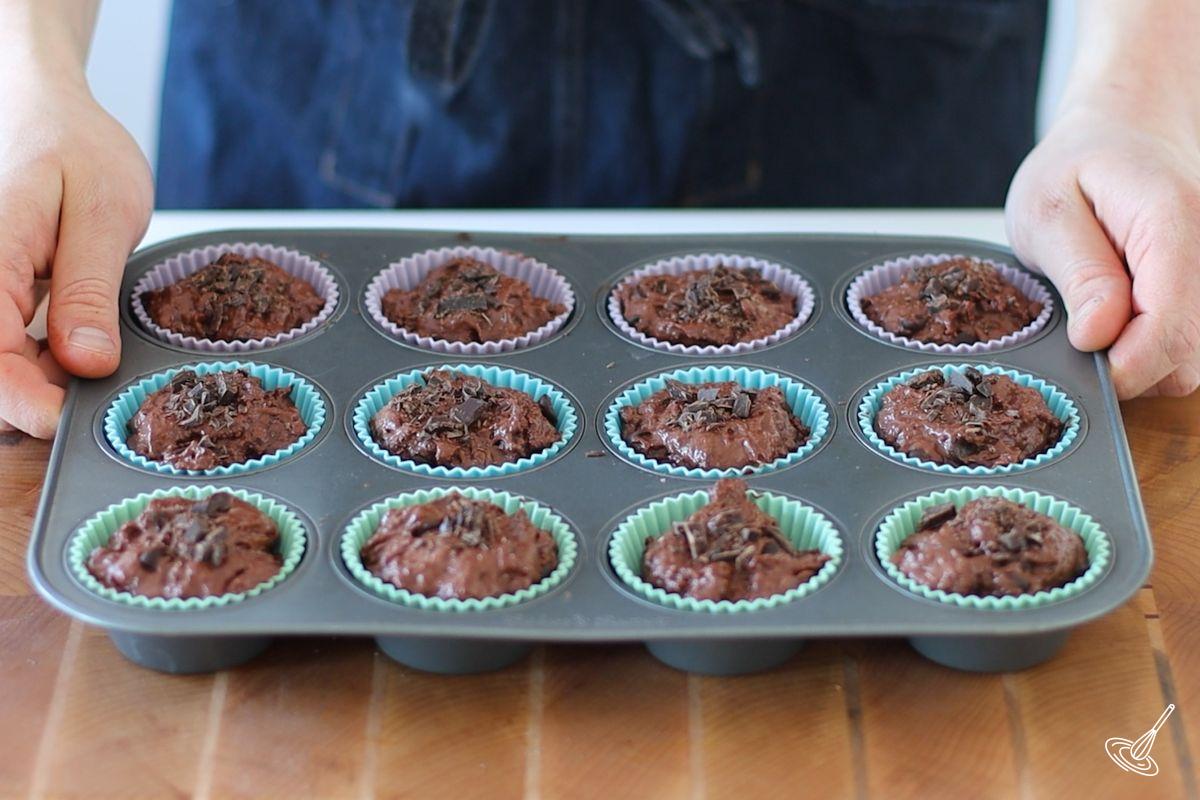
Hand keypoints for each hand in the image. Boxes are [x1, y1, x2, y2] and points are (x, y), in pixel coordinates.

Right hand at [0, 69, 152, 436]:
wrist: (52, 116)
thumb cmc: (77, 149)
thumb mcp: (101, 214)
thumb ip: (89, 291)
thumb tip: (88, 363)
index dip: (23, 400)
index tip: (66, 422)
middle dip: (36, 400)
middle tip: (102, 405)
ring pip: (2, 364)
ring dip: (45, 385)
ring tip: (102, 379)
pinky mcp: (2, 299)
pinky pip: (13, 347)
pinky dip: (49, 365)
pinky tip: (89, 357)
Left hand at [1006, 105, 1199, 399]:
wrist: (1128, 131)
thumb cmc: (1078, 166)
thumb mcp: (1049, 209)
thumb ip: (1079, 272)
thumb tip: (1097, 335)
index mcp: (1171, 223)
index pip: (1169, 328)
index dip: (1122, 367)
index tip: (1079, 361)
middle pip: (1186, 358)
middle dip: (1128, 368)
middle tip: (1078, 336)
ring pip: (1192, 363)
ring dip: (1140, 362)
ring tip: (1098, 316)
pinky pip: (1191, 349)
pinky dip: (1152, 352)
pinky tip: (1121, 320)